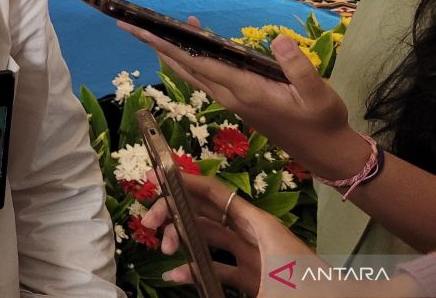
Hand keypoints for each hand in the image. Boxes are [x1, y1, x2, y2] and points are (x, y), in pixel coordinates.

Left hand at [117, 18, 367, 180]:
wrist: (326, 153)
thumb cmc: (323, 122)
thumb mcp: (318, 94)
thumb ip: (297, 67)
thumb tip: (278, 39)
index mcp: (243, 90)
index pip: (197, 64)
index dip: (168, 46)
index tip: (143, 31)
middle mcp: (230, 95)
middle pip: (183, 67)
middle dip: (156, 46)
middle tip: (131, 24)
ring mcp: (232, 99)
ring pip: (193, 72)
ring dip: (174, 51)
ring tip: (162, 26)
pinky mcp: (239, 101)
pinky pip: (207, 76)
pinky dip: (194, 58)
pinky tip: (198, 44)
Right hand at [142, 171, 311, 296]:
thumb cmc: (312, 289)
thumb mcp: (270, 285)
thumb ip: (226, 279)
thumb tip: (183, 279)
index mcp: (258, 225)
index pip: (214, 193)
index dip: (184, 181)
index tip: (156, 175)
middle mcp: (252, 234)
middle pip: (205, 212)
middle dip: (174, 212)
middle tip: (149, 222)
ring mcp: (252, 255)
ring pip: (207, 237)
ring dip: (182, 239)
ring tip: (163, 249)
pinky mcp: (254, 276)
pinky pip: (218, 266)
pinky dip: (196, 268)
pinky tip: (177, 274)